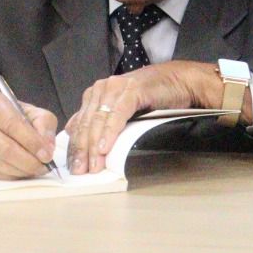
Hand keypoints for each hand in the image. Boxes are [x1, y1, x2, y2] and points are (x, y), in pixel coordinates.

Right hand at [0, 92, 57, 179]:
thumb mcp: (28, 109)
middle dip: (29, 162)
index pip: (12, 124)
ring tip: (35, 169)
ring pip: (0, 164)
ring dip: (22, 171)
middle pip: (5, 148)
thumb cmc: (5, 114)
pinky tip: (20, 171)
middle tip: (43, 166)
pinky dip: (11, 176)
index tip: (47, 155)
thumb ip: (43, 124)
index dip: (32, 143)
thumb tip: (48, 148)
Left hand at [64, 61, 214, 173]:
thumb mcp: (120, 109)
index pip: (79, 123)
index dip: (75, 146)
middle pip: (86, 123)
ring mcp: (115, 88)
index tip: (72, 167)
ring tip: (92, 165)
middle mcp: (101, 89)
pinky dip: (110, 132)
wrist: (179, 81)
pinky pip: (117, 114)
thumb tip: (74, 133)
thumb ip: (100, 120)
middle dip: (81, 149)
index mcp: (95, 94)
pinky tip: (104, 147)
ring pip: (99, 120)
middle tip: (80, 171)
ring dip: (94, 145)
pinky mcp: (132, 90)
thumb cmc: (151, 98)